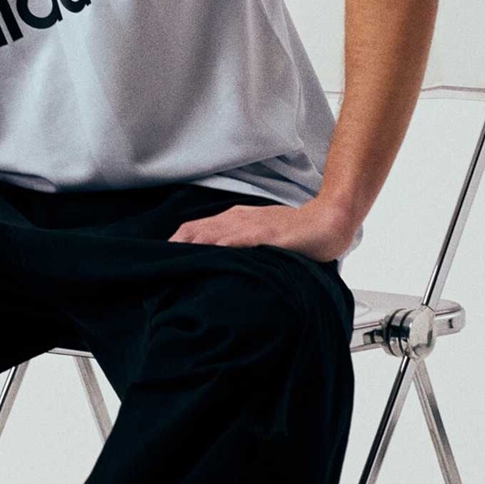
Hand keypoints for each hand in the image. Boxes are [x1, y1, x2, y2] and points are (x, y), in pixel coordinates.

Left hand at [168, 197, 354, 263]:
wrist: (327, 221)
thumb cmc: (295, 232)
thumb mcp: (260, 234)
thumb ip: (239, 243)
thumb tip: (217, 258)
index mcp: (234, 218)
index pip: (195, 228)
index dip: (176, 242)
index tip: (161, 257)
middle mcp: (237, 219)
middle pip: (196, 230)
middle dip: (176, 246)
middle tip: (157, 264)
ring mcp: (251, 225)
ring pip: (211, 234)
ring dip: (191, 247)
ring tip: (172, 261)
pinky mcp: (266, 235)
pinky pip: (238, 240)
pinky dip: (220, 248)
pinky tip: (208, 256)